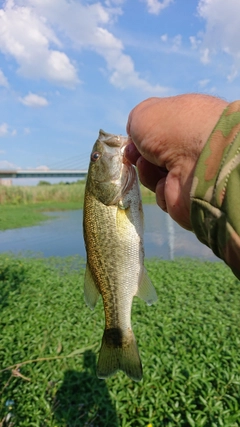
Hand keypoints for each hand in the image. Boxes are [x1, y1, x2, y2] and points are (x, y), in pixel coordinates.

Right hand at [125, 94, 227, 229]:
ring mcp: (191, 172)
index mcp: (187, 121)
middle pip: (155, 156)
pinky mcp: (189, 197)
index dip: (141, 138)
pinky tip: (168, 183)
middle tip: (136, 156)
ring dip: (148, 173)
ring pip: (157, 177)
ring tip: (151, 166)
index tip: (130, 142)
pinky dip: (161, 190)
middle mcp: (192, 146)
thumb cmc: (173, 129)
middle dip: (141, 157)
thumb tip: (135, 138)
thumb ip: (135, 122)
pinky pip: (165, 196)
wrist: (200, 161)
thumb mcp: (144, 113)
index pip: (160, 132)